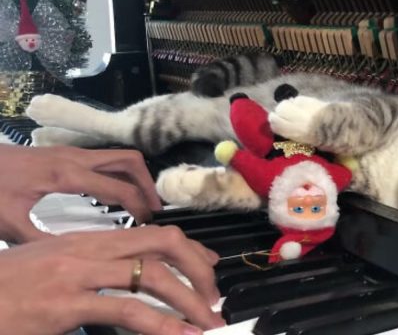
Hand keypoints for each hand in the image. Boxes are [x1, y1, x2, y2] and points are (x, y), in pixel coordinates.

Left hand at [0, 145, 162, 242]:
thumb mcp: (9, 221)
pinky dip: (119, 174)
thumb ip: (41, 239)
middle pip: (130, 162)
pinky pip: (105, 159)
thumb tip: (71, 258)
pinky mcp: (65, 153)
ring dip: (136, 177)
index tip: (147, 225)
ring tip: (141, 202)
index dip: (139, 207)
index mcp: (67, 175)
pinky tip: (114, 194)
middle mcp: (75, 158)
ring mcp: (71, 152)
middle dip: (147, 185)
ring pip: (119, 156)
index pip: (119, 189)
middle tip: (154, 210)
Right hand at [0, 226, 225, 334]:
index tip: (209, 269)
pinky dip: (161, 324)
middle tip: (215, 298)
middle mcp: (86, 250)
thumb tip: (122, 289)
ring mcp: (75, 275)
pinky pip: (125, 310)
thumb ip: (92, 274)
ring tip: (208, 321)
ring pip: (150, 274)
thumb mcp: (52, 271)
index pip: (152, 234)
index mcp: (86, 241)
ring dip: (189, 299)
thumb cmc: (4, 289)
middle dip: (198, 269)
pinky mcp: (63, 305)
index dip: (188, 250)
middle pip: (162, 244)